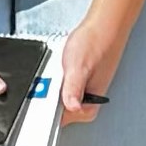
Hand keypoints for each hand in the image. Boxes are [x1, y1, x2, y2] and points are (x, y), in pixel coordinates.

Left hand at [53, 4, 132, 123]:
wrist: (104, 25)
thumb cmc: (95, 44)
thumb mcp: (78, 67)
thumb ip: (74, 89)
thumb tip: (70, 107)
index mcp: (89, 105)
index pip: (61, 120)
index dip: (47, 108)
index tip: (41, 95)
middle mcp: (87, 101)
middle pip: (57, 109)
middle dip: (48, 94)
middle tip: (52, 76)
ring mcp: (83, 90)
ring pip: (58, 95)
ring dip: (52, 83)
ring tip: (59, 67)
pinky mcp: (80, 79)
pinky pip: (61, 84)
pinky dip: (56, 75)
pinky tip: (60, 64)